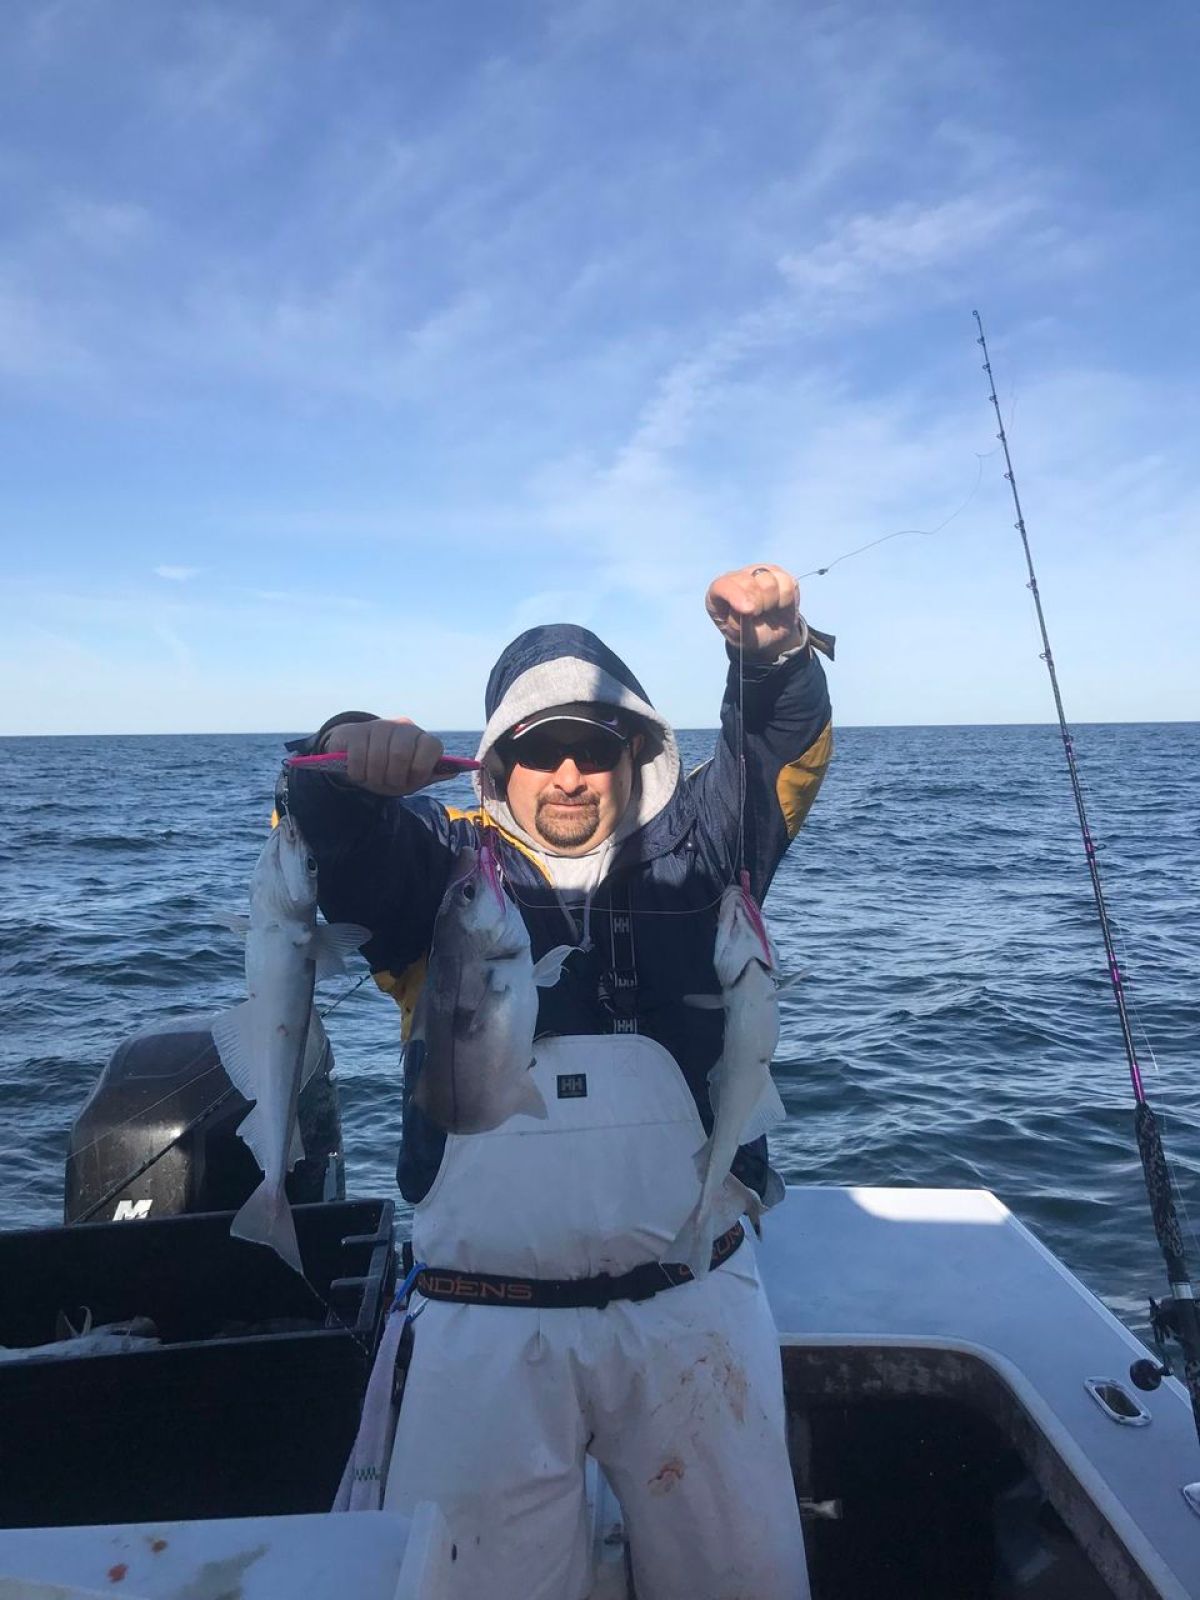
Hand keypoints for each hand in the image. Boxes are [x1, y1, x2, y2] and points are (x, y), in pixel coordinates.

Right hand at [323, 718, 450, 796]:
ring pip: (377, 757)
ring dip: (374, 777)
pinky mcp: (355, 731)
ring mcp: (378, 726)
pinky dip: (358, 773)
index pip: (431, 747)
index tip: (412, 779)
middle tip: (389, 782)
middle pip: (400, 754)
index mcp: (421, 738)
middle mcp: (402, 727)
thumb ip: (431, 774)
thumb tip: (455, 772)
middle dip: (394, 777)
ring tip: (374, 779)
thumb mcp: (412, 778)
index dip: (421, 770)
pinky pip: (357, 758)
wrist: (357, 760)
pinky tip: (359, 773)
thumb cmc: (390, 771)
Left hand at [705, 564, 804, 659]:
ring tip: (767, 611)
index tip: (748, 610)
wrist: (770, 632)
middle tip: (758, 615)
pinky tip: (778, 605)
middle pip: (748, 583)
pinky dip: (785, 600)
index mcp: (718, 593)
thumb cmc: (748, 634)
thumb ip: (738, 626)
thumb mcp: (739, 637)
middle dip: (756, 603)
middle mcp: (737, 578)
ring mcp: (759, 573)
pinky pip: (787, 584)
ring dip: (771, 602)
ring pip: (769, 582)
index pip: (723, 586)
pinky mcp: (779, 574)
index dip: (736, 595)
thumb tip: (747, 610)